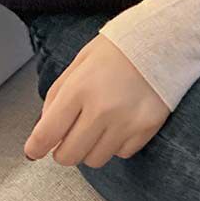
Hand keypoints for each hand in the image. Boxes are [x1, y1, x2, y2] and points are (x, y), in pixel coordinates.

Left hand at [23, 34, 170, 167]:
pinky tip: (121, 122)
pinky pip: (122, 153)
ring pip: (95, 160)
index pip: (46, 134)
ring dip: (91, 148)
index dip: (36, 147)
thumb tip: (43, 129)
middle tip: (69, 137)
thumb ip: (57, 96)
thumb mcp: (79, 63)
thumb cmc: (120, 48)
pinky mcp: (147, 129)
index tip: (35, 150)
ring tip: (99, 126)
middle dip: (63, 150)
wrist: (164, 40)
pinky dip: (117, 144)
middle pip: (69, 156)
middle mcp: (101, 109)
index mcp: (79, 89)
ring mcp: (126, 122)